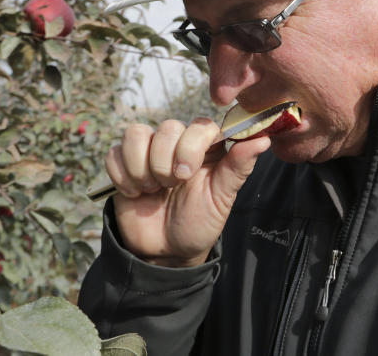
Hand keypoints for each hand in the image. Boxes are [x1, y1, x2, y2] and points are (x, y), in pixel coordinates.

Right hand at [105, 117, 270, 266]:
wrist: (165, 251)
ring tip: (151, 190)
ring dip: (142, 168)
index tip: (186, 174)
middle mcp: (177, 144)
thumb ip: (238, 167)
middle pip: (167, 127)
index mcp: (205, 148)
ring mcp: (148, 151)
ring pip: (136, 134)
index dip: (190, 145)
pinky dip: (122, 176)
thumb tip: (263, 139)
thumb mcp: (221, 199)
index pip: (199, 124)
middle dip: (165, 162)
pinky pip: (114, 153)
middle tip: (170, 187)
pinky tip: (134, 192)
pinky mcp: (123, 163)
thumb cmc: (199, 224)